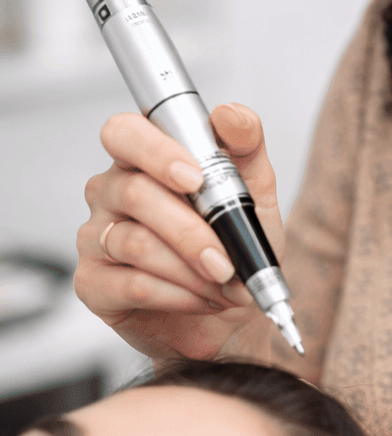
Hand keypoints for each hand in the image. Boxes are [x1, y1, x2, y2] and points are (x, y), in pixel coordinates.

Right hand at [75, 104, 281, 364]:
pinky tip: (202, 299)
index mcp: (144, 160)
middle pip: (135, 192)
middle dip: (192, 231)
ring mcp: (96, 237)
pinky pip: (131, 284)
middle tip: (227, 260)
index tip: (196, 178)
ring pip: (135, 242)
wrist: (233, 320)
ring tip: (224, 283)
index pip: (124, 133)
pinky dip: (179, 295)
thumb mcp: (255, 194)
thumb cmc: (235, 251)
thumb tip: (231, 114)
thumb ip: (246, 146)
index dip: (156, 151)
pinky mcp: (92, 284)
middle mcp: (111, 192)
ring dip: (191, 269)